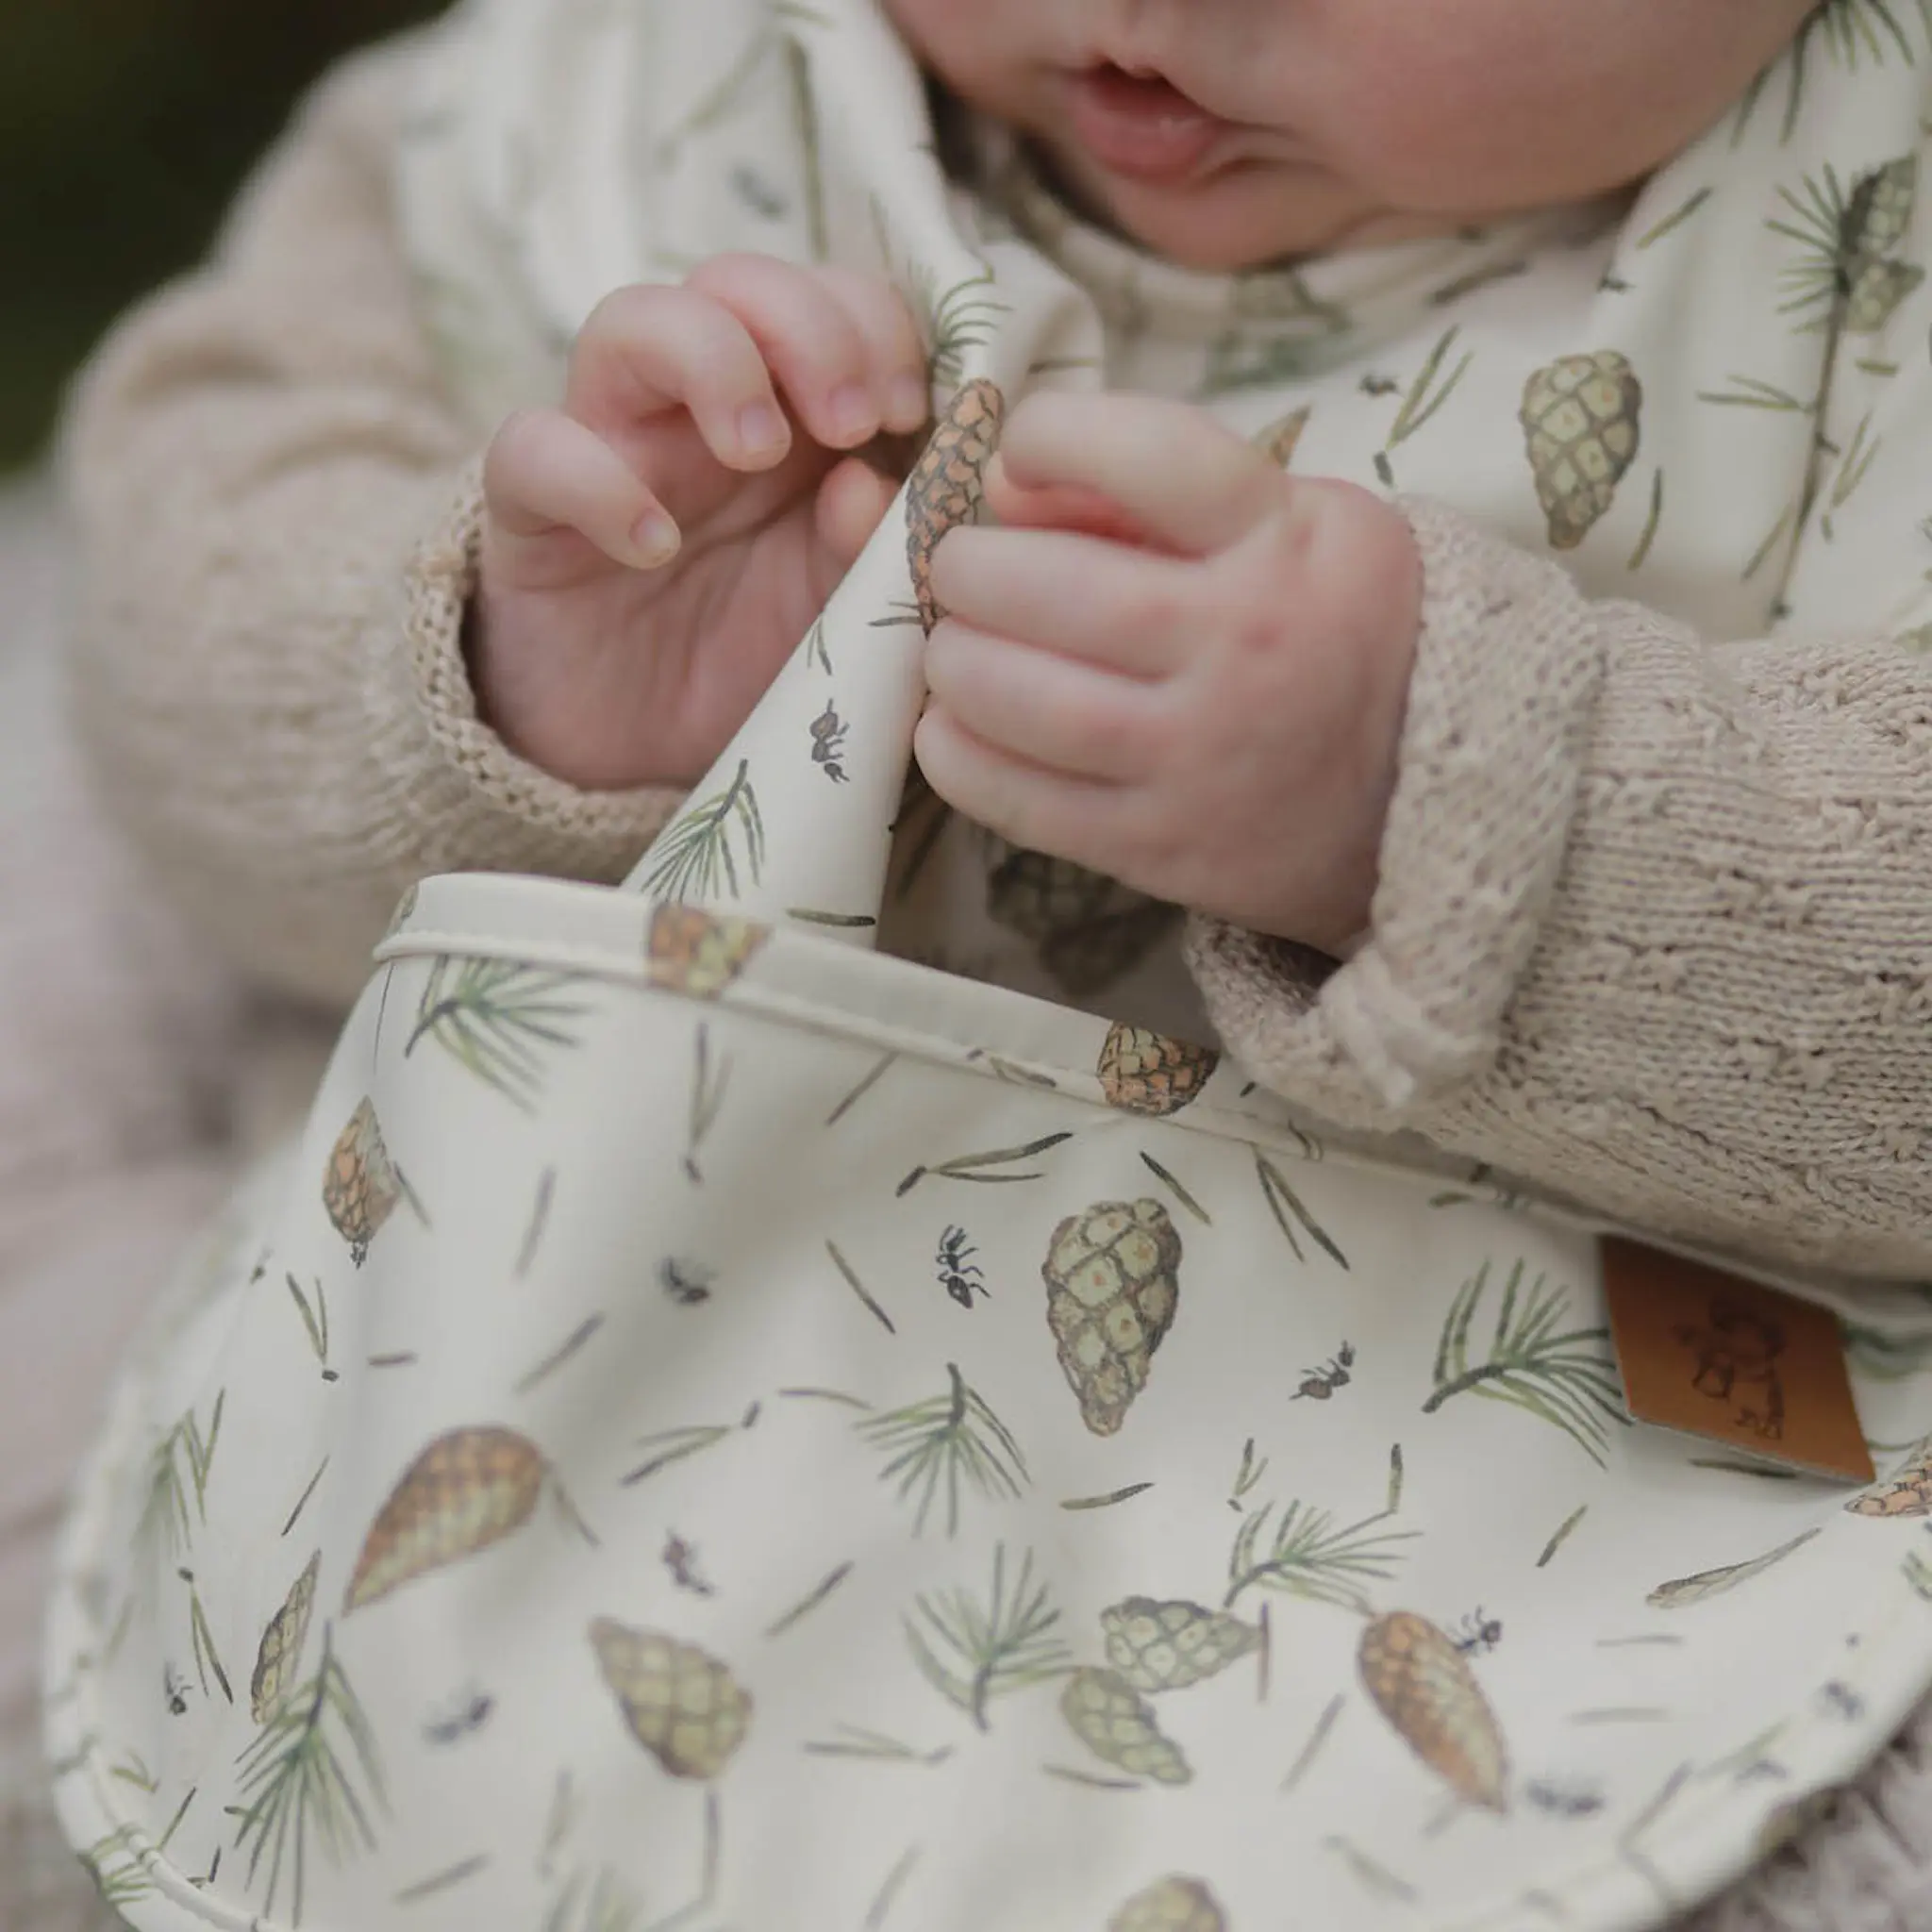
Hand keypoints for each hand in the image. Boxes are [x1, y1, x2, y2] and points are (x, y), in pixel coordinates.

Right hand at [475, 255, 930, 789]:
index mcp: (788, 410)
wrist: (631, 756)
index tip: (908, 412)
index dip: (876, 329)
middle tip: (852, 424)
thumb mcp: (836, 612)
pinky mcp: (531, 508)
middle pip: (736, 282)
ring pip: (629, 320)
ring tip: (758, 451)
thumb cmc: (746, 654)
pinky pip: (534, 447)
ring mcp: (610, 444)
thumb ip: (872, 550)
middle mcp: (694, 407)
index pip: (830, 299)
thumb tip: (878, 483)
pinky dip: (595, 481)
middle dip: (809, 327)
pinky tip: (653, 543)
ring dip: (711, 360)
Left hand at [914, 392, 1422, 955]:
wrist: (1425, 792)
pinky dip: (960, 759)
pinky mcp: (1162, 848)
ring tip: (955, 648)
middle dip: (973, 569)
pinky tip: (952, 727)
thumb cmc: (1337, 627)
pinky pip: (1026, 804)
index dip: (1056, 434)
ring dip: (956, 665)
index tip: (1021, 449)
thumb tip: (1001, 492)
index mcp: (1284, 545)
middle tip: (958, 569)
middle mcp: (1245, 649)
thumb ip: (1159, 496)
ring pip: (1028, 705)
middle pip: (1060, 594)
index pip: (1152, 457)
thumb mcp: (1296, 522)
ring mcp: (1201, 758)